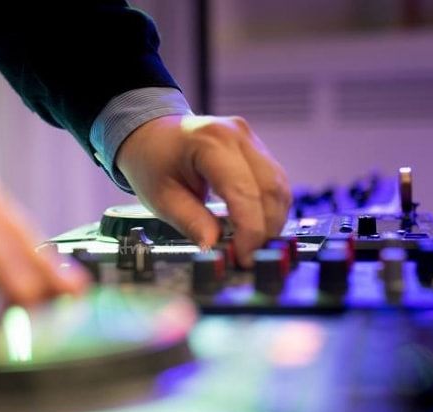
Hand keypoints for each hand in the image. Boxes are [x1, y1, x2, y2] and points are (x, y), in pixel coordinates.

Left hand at [116, 114, 290, 267]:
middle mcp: (237, 135)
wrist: (152, 134)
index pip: (244, 191)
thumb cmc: (153, 160)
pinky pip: (275, 183)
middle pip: (271, 189)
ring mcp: (250, 140)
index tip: (244, 256)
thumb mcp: (162, 198)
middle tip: (250, 256)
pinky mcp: (256, 149)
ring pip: (279, 187)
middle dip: (265, 229)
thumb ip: (192, 223)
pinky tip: (255, 227)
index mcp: (210, 142)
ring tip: (252, 245)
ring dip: (272, 221)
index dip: (250, 230)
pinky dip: (270, 209)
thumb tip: (216, 249)